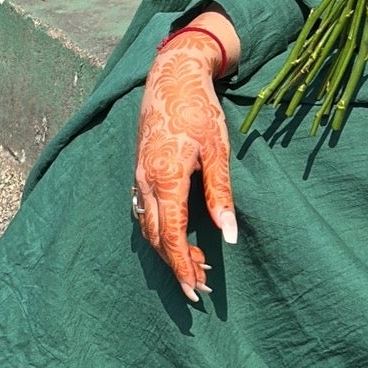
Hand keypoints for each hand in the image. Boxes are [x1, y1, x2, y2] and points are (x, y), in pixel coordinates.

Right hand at [133, 18, 238, 302]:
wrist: (171, 76)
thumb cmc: (199, 110)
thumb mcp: (218, 151)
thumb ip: (221, 195)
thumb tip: (229, 235)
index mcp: (166, 179)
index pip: (172, 237)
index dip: (183, 267)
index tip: (196, 291)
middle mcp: (146, 182)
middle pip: (157, 239)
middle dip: (177, 267)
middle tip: (202, 288)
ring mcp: (138, 177)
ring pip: (148, 228)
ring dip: (169, 251)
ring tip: (196, 268)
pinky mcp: (139, 172)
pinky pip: (145, 213)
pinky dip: (160, 233)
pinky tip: (176, 239)